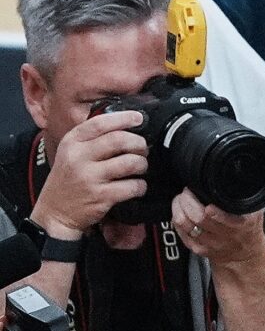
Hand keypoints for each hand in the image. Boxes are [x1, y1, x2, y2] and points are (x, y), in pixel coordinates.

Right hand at [28, 109, 149, 237]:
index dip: (123, 118)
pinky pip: (133, 186)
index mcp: (71, 143)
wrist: (55, 213)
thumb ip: (92, 139)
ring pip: (130, 162)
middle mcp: (78, 157)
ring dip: (142, 164)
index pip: (100, 123)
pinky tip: (137, 186)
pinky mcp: (101, 196)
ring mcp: (89, 177)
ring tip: (140, 168)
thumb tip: (125, 126)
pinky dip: (141, 186)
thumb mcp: (71, 153)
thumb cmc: (68, 180)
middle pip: (119, 140)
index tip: (138, 118)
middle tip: (143, 149)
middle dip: (139, 143)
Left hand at [169, 192, 264, 269]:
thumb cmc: (248, 230)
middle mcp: (224, 235)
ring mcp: (210, 244)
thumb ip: (245, 198)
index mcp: (239, 224)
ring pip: (185, 225)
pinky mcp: (198, 249)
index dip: (203, 203)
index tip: (197, 191)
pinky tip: (180, 212)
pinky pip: (181, 233)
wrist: (245, 256)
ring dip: (178, 209)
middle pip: (196, 217)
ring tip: (180, 200)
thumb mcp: (255, 212)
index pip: (216, 215)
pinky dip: (177, 220)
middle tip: (186, 193)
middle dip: (186, 201)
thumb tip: (234, 179)